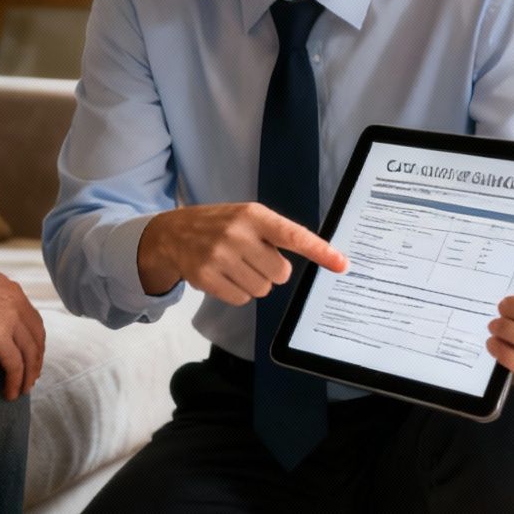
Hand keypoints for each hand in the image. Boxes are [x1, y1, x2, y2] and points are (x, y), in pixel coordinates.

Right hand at [0, 264, 45, 400]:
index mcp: (9, 288)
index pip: (32, 318)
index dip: (34, 339)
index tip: (31, 353)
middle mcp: (15, 302)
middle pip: (36, 336)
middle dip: (36, 358)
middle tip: (31, 375)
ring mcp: (10, 320)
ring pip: (29, 353)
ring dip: (28, 375)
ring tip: (22, 389)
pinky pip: (15, 366)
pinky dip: (15, 382)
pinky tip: (10, 392)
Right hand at [139, 203, 346, 304]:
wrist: (172, 233)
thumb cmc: (219, 225)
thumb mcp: (246, 217)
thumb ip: (276, 234)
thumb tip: (319, 256)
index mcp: (253, 215)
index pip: (293, 235)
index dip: (320, 251)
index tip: (342, 264)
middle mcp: (237, 234)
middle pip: (280, 273)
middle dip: (271, 271)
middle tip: (252, 259)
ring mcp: (219, 256)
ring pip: (261, 289)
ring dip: (253, 283)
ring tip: (234, 266)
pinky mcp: (205, 277)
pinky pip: (241, 299)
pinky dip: (236, 292)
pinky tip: (222, 276)